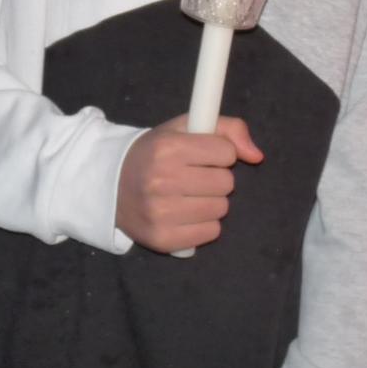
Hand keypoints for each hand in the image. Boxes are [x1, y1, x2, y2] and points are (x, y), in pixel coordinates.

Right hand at [115, 116, 263, 252]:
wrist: (109, 186)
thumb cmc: (155, 153)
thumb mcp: (185, 128)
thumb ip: (228, 129)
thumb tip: (257, 156)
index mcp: (167, 148)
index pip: (226, 152)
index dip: (218, 153)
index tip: (201, 155)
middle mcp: (161, 180)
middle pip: (226, 182)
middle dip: (216, 178)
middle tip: (193, 177)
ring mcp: (160, 213)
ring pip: (221, 208)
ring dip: (211, 202)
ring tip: (187, 195)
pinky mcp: (162, 239)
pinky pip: (211, 232)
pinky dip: (204, 224)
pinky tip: (185, 214)